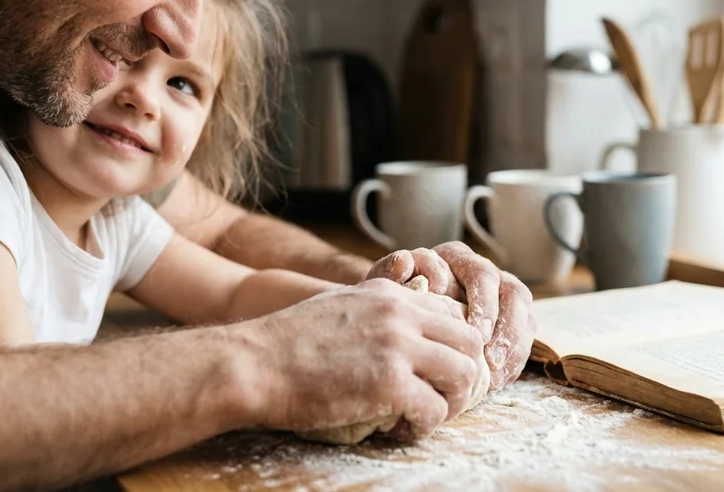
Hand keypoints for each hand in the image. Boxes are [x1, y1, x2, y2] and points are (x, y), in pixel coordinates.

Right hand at [240, 279, 484, 439]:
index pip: (453, 312)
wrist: (253, 363)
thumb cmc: (288, 343)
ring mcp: (397, 346)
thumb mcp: (341, 307)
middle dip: (462, 374)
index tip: (437, 371)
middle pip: (470, 341)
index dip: (453, 345)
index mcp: (389, 293)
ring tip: (423, 415)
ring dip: (450, 402)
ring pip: (464, 375)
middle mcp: (400, 313)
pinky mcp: (390, 383)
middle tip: (439, 397)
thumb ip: (376, 313)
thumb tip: (402, 336)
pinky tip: (400, 430)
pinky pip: (435, 410)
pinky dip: (424, 427)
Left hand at [365, 243, 535, 389]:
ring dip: (513, 343)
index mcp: (454, 257)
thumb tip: (405, 260)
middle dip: (503, 326)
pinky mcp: (509, 320)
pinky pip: (524, 335)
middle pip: (509, 289)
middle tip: (488, 356)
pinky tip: (499, 381)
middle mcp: (480, 270)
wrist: (398, 328)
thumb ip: (389, 274)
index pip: (480, 273)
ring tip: (495, 375)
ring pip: (522, 310)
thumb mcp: (385, 290)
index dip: (482, 303)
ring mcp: (499, 294)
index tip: (474, 333)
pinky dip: (515, 359)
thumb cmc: (392, 307)